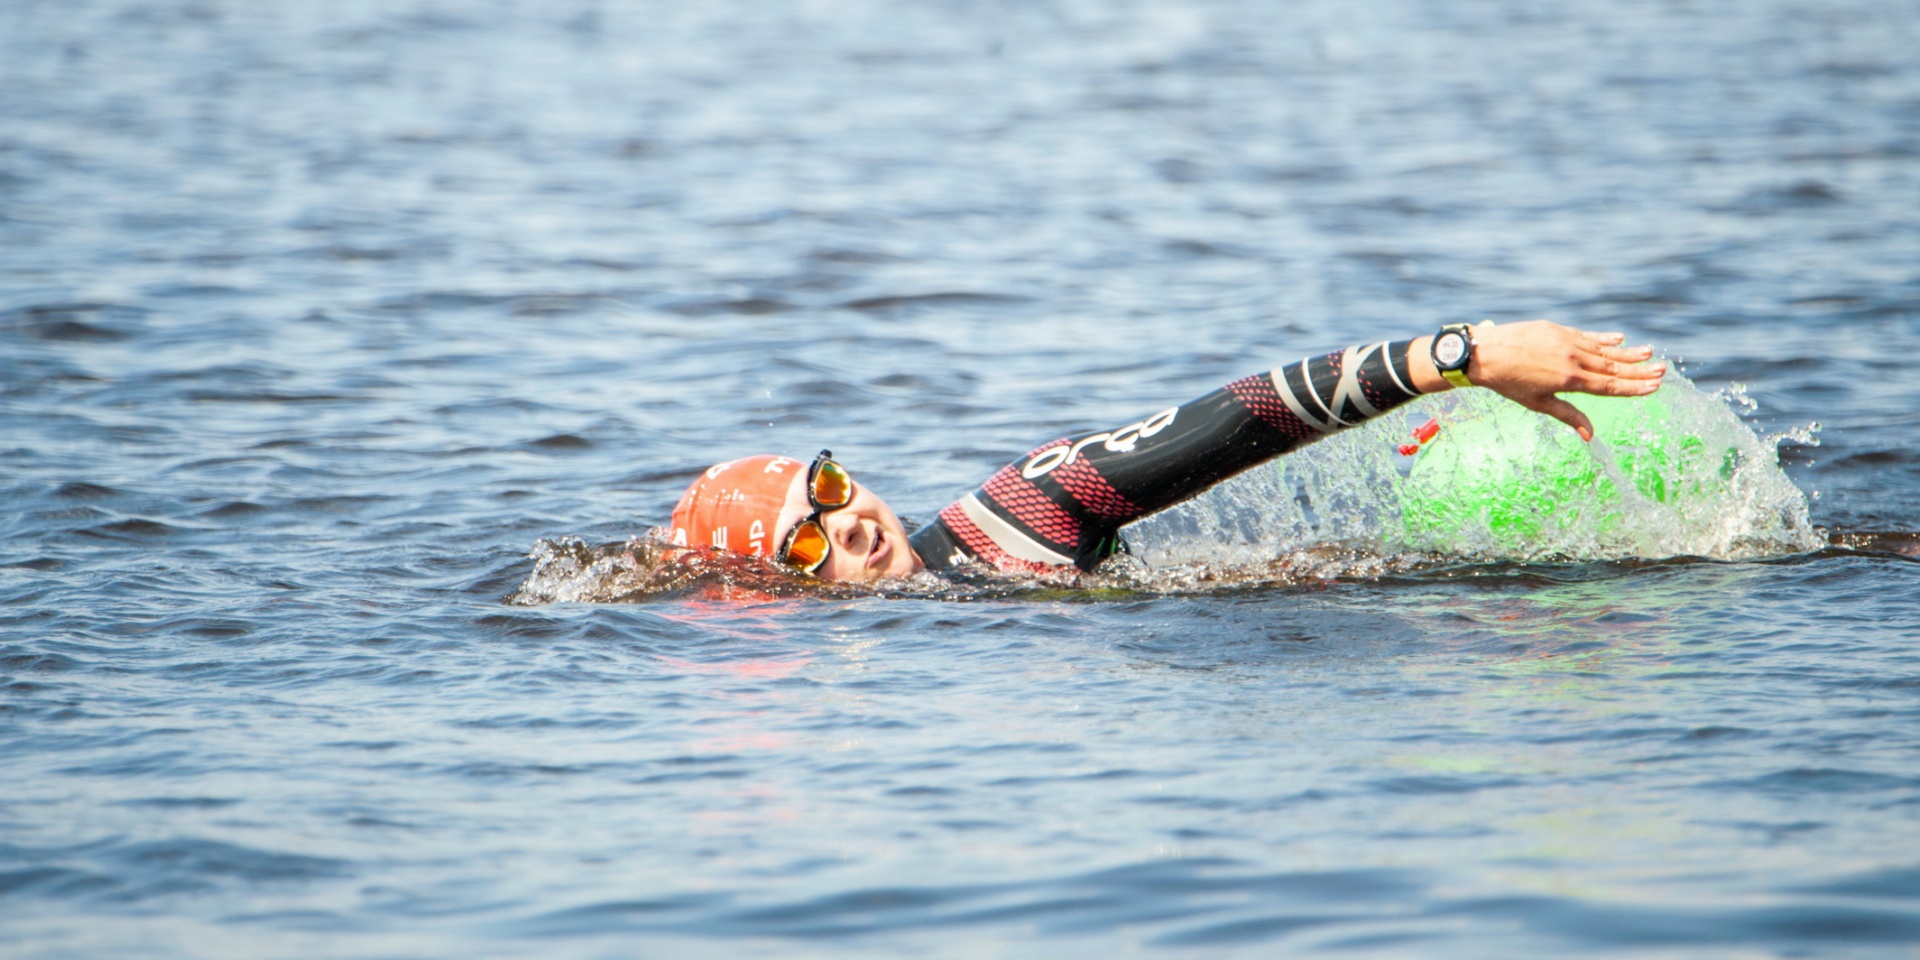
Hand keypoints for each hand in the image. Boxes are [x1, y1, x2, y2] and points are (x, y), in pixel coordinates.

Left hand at [1411, 320, 1665, 440]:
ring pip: (1603, 349)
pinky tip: (1620, 339)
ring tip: (1649, 353)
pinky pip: (1587, 335)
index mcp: (1569, 380)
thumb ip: (1568, 415)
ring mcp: (1566, 341)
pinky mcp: (1557, 329)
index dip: (1634, 387)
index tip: (1655, 386)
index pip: (1610, 386)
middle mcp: (1572, 359)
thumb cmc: (1508, 383)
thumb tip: (1590, 436)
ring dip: (1627, 353)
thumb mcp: (1538, 403)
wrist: (1484, 353)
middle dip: (1639, 370)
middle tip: (1662, 370)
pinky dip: (1604, 338)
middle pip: (1612, 367)